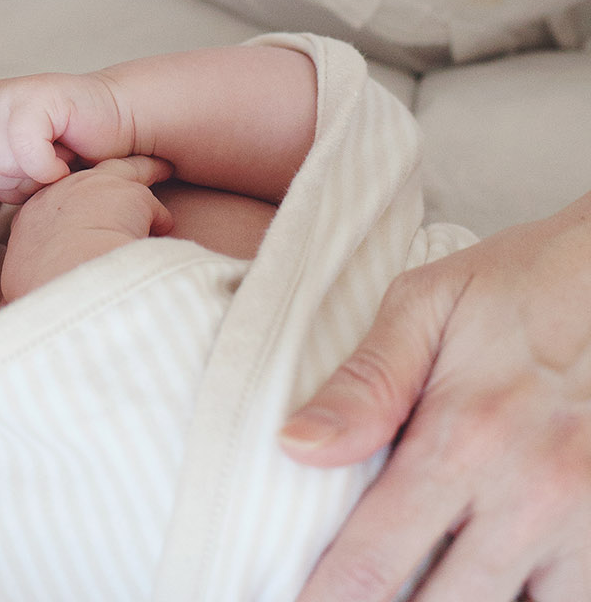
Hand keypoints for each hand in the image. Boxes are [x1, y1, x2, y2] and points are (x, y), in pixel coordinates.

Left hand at [0, 71, 141, 203]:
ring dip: (35, 175)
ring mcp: (6, 93)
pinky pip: (27, 152)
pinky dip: (51, 169)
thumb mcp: (10, 170)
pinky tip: (65, 159)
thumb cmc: (64, 155)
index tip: (17, 174)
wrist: (117, 125)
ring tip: (53, 159)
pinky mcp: (36, 95)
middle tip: (41, 166)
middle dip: (13, 181)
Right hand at [0, 157, 173, 301]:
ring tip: (159, 170)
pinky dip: (159, 220)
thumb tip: (41, 285)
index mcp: (34, 214)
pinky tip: (165, 228)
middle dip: (104, 177)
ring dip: (143, 173)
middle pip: (88, 176)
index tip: (82, 213)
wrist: (64, 281)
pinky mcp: (129, 195)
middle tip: (117, 181)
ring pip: (126, 172)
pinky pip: (153, 208)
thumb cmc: (42, 290)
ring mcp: (95, 187)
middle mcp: (62, 192)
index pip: (56, 199)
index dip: (73, 205)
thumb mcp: (22, 276)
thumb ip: (34, 270)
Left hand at [283, 199, 590, 601]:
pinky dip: (534, 599)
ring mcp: (589, 530)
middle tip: (353, 598)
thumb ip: (364, 383)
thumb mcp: (426, 304)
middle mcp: (529, 501)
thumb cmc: (520, 284)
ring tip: (430, 585)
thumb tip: (293, 446)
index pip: (373, 563)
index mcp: (462, 441)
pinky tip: (494, 585)